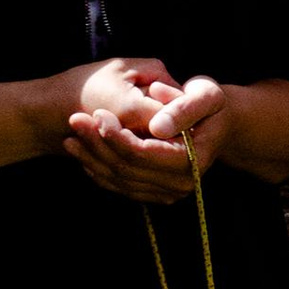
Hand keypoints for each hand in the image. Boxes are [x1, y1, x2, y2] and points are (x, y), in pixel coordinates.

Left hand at [66, 59, 238, 201]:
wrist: (215, 123)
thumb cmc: (209, 103)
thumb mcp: (205, 96)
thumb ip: (182, 108)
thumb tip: (157, 126)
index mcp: (192, 162)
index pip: (143, 154)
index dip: (117, 136)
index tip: (97, 114)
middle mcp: (181, 185)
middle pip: (127, 169)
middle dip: (97, 145)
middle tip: (75, 120)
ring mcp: (167, 192)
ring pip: (118, 180)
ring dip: (91, 158)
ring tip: (72, 134)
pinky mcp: (154, 193)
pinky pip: (119, 186)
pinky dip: (98, 169)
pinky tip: (83, 151)